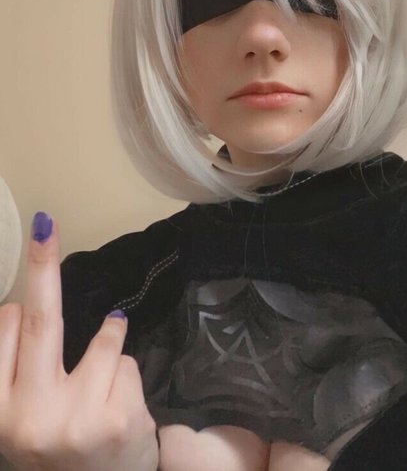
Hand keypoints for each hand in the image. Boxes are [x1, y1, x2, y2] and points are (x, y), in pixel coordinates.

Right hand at [0, 213, 158, 470]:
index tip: (23, 286)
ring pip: (104, 337)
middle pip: (40, 321)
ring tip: (100, 377)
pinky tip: (120, 400)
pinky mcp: (119, 419)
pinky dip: (124, 367)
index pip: (5, 332)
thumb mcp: (23, 419)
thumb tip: (21, 306)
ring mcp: (77, 419)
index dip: (19, 307)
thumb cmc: (59, 451)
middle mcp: (30, 419)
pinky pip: (126, 358)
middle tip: (46, 226)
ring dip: (109, 340)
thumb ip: (18, 368)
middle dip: (42, 267)